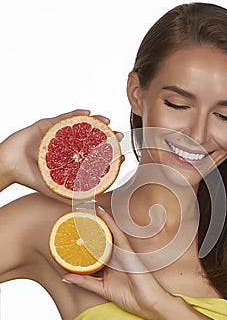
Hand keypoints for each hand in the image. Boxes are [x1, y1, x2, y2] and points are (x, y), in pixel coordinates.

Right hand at [0, 110, 123, 202]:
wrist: (8, 166)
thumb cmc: (30, 178)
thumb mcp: (55, 190)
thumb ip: (72, 197)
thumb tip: (93, 206)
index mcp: (72, 160)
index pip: (94, 157)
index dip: (109, 156)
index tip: (122, 157)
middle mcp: (68, 145)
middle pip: (91, 139)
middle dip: (107, 137)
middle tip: (120, 137)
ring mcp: (59, 133)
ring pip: (80, 126)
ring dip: (95, 122)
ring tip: (107, 122)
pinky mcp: (48, 124)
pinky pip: (63, 117)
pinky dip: (75, 114)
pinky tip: (87, 113)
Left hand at [62, 206, 173, 319]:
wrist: (148, 302)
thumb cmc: (130, 296)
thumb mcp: (101, 288)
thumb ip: (84, 281)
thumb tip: (65, 277)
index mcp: (109, 263)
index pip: (94, 248)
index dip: (84, 238)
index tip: (71, 229)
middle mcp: (115, 254)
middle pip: (100, 237)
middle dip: (89, 226)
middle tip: (76, 212)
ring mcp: (121, 250)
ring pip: (107, 231)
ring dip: (97, 220)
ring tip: (84, 207)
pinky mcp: (127, 249)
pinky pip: (116, 232)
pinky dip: (108, 221)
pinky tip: (100, 212)